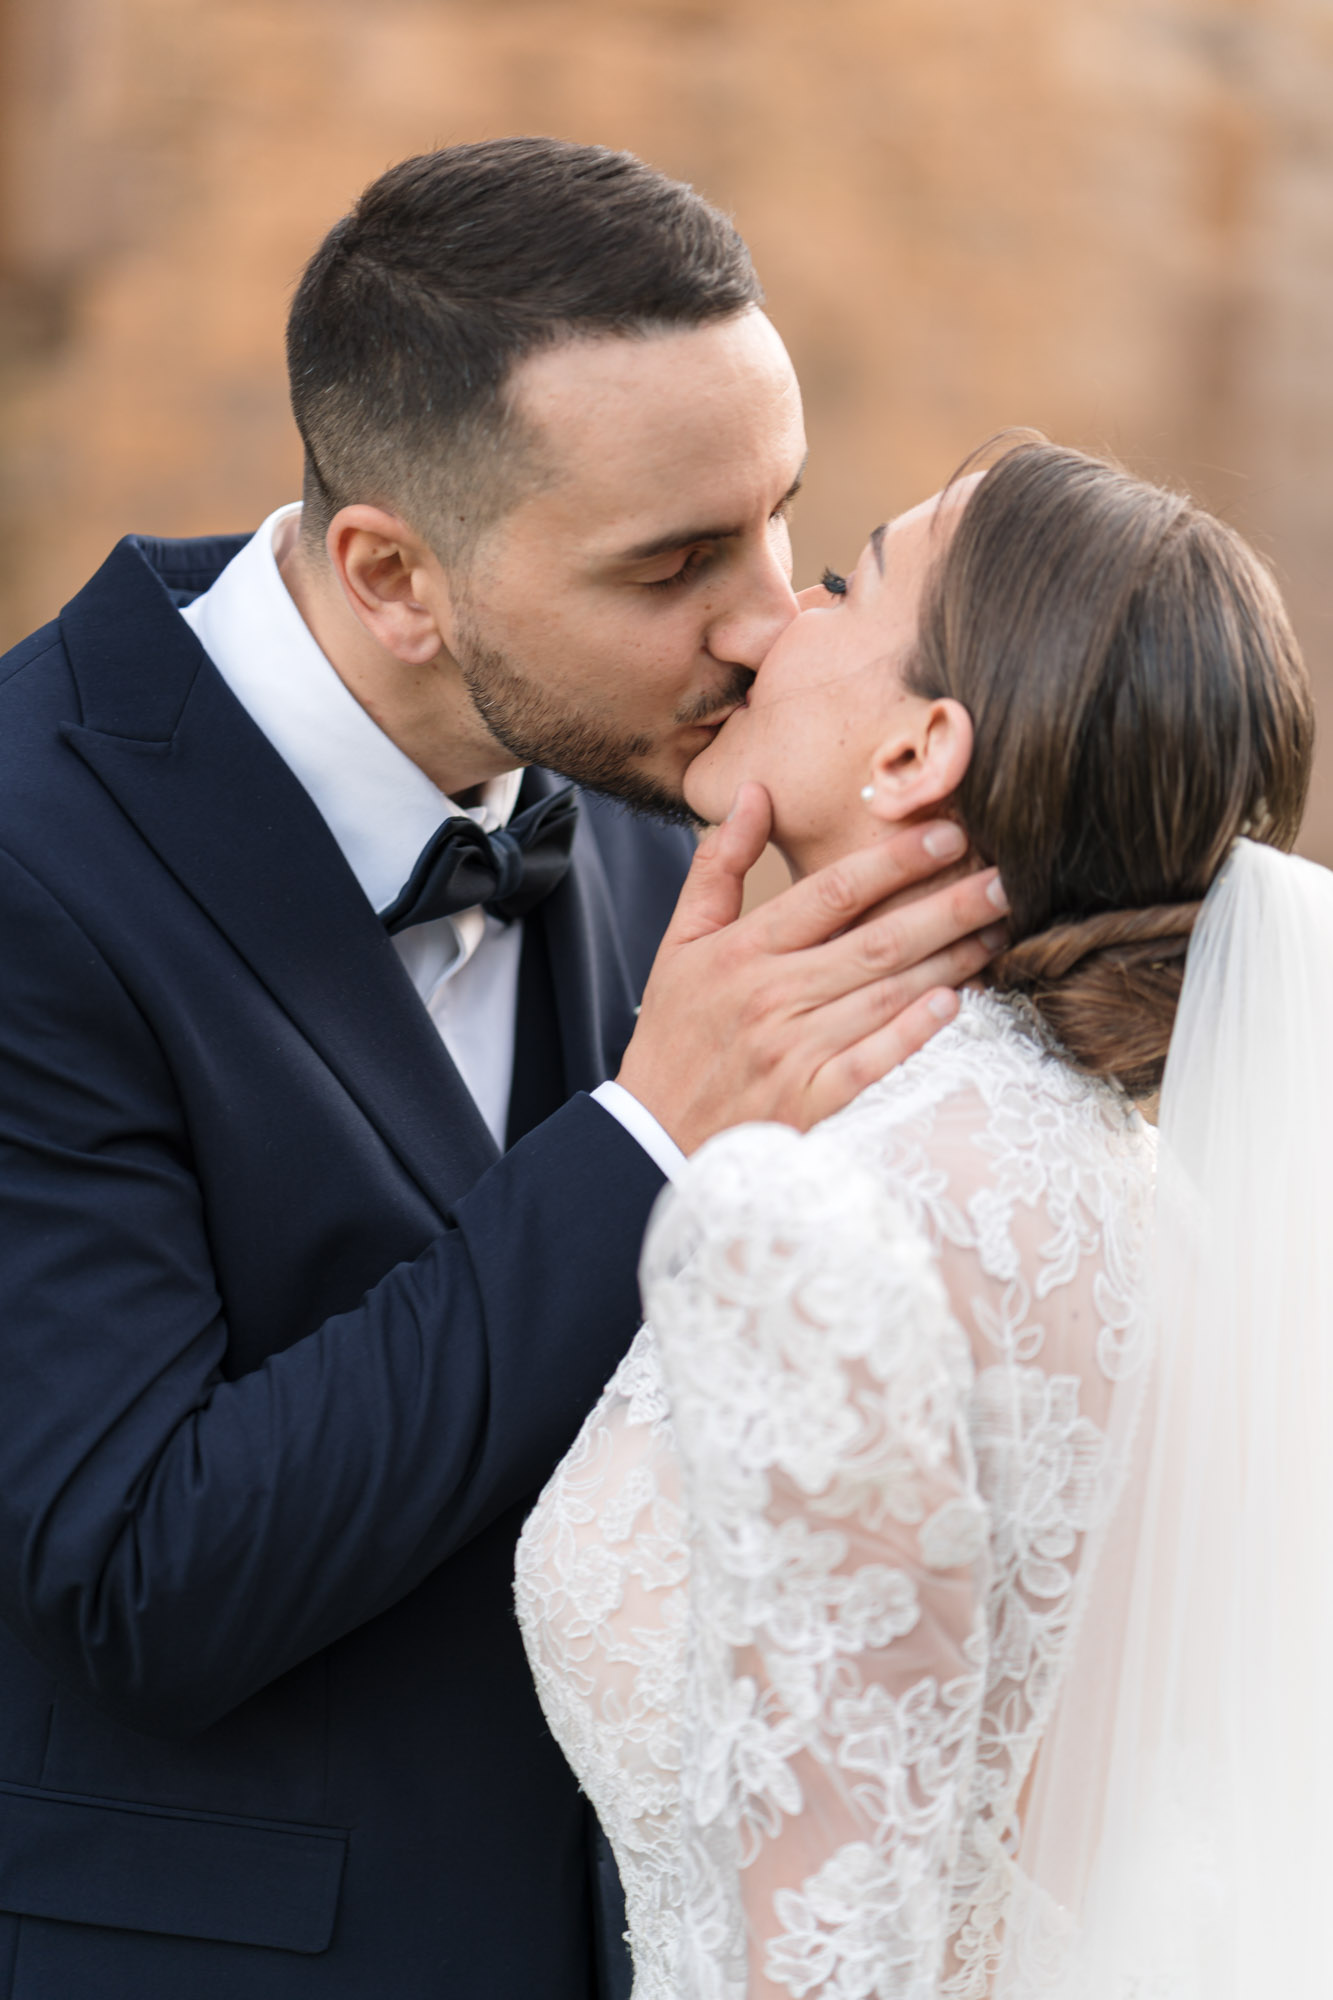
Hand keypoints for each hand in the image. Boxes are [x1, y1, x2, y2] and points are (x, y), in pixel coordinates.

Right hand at [616, 784, 1007, 1153]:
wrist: (653, 1132)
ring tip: (996, 933)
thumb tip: (755, 794)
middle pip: (876, 941)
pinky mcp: (807, 1101)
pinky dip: (912, 1034)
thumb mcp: (680, 940)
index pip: (832, 892)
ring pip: (885, 996)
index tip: (947, 836)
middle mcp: (770, 995)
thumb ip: (720, 866)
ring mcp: (791, 1050)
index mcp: (742, 949)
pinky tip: (953, 1005)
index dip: (895, 861)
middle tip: (1004, 881)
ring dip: (948, 963)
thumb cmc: (676, 1030)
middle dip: (946, 908)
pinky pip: (871, 1062)